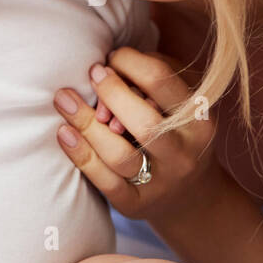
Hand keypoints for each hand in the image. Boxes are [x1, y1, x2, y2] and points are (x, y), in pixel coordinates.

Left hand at [53, 47, 218, 224]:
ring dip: (86, 124)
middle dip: (111, 93)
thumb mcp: (180, 101)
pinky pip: (104, 181)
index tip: (112, 58)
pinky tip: (64, 132)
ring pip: (119, 155)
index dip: (130, 63)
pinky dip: (80, 155)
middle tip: (90, 74)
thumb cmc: (176, 132)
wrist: (190, 195)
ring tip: (64, 99)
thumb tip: (112, 62)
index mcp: (199, 120)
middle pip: (144, 123)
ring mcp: (160, 183)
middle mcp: (184, 154)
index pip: (162, 83)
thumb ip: (155, 76)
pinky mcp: (135, 205)